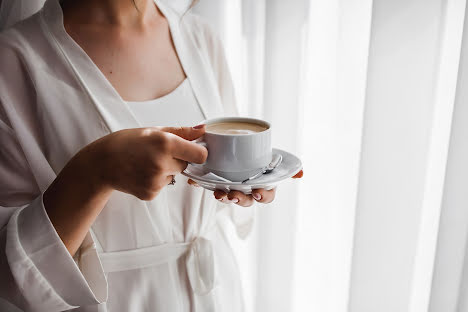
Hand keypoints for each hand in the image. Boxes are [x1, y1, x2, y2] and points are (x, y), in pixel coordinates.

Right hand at [86, 125, 207, 199]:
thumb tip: (202, 130)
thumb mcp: (153, 130)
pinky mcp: (151, 193)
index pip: (201, 155)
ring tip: (146, 163)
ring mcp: (156, 181)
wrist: (101, 163)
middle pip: (187, 165)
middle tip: (157, 153)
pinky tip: (141, 173)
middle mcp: (162, 163)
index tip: (191, 149)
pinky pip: (164, 186)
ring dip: (166, 170)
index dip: (198, 151)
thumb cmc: (126, 143)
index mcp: (165, 144)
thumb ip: (181, 132)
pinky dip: (157, 180)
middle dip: (178, 159)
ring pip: (174, 175)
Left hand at [188, 169, 303, 206]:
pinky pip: (206, 185)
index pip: (266, 196)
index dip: (263, 196)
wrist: (233, 150)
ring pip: (227, 196)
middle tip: (234, 194)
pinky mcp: (213, 182)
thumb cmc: (257, 159)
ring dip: (223, 196)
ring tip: (218, 193)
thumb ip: (287, 167)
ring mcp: (230, 187)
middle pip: (243, 200)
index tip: (257, 192)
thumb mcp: (272, 160)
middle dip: (240, 199)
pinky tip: (195, 180)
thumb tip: (301, 173)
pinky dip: (201, 184)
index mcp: (261, 184)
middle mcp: (246, 189)